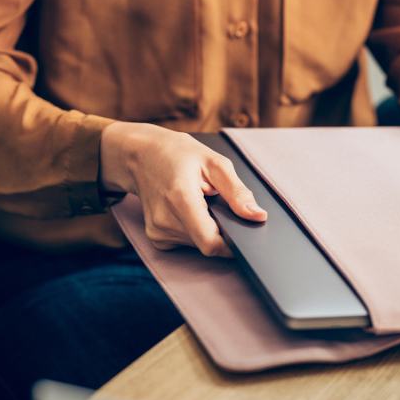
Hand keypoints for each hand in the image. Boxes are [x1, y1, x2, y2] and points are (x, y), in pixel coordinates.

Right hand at [100, 122, 266, 256]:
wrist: (141, 155)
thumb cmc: (179, 154)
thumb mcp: (215, 163)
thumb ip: (238, 193)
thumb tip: (258, 216)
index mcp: (181, 199)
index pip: (210, 242)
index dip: (232, 244)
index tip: (243, 236)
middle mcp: (165, 220)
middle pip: (208, 243)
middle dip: (220, 228)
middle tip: (216, 203)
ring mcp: (158, 231)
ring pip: (199, 244)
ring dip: (207, 227)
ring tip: (201, 203)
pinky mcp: (156, 237)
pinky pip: (187, 242)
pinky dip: (195, 230)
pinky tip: (190, 210)